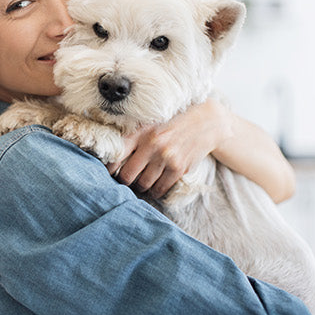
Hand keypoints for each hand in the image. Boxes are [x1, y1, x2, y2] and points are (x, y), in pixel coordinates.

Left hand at [109, 99, 233, 198]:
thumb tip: (112, 156)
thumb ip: (132, 136)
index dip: (110, 167)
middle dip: (124, 180)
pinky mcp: (178, 168)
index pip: (116, 154)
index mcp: (140, 132)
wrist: (204, 123)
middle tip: (125, 181)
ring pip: (143, 184)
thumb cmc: (171, 123)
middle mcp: (151, 145)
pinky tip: (154, 188)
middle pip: (127, 175)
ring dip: (140, 186)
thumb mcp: (150, 123)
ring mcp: (166, 158)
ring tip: (140, 183)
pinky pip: (160, 188)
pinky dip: (155, 191)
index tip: (109, 172)